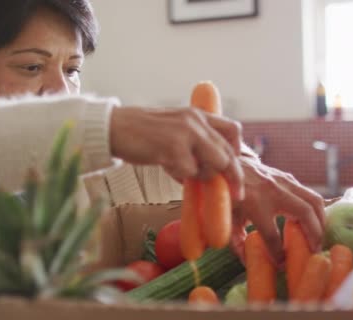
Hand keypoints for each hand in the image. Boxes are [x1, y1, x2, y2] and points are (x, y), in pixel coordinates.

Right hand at [110, 107, 243, 200]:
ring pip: (214, 164)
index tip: (237, 171)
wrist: (113, 127)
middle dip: (233, 176)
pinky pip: (189, 172)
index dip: (239, 152)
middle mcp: (195, 120)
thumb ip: (193, 143)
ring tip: (178, 169)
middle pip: (228, 152)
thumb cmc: (141, 133)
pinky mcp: (173, 147)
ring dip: (201, 175)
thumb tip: (210, 168)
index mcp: (197, 114)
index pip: (232, 130)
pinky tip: (165, 166)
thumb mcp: (174, 128)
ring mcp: (185, 133)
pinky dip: (180, 175)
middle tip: (234, 194)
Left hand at [229, 155, 325, 266]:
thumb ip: (237, 242)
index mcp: (254, 205)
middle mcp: (272, 192)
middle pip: (305, 214)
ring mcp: (282, 181)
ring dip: (321, 221)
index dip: (278, 254)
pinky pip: (310, 193)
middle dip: (314, 235)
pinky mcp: (287, 177)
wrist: (227, 165)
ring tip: (318, 237)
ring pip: (314, 201)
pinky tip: (314, 221)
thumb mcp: (226, 219)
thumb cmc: (227, 194)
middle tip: (315, 250)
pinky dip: (316, 209)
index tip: (281, 264)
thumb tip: (249, 262)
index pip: (272, 236)